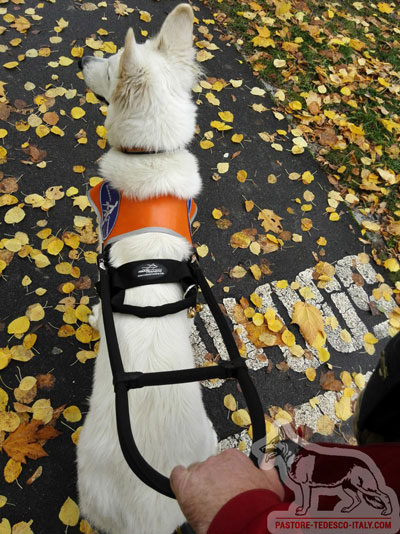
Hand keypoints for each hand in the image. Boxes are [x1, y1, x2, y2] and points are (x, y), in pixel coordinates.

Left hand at [170, 448, 284, 533]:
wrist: (247, 523)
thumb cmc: (258, 507)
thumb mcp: (272, 483)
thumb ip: (266, 468)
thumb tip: (266, 462)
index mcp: (234, 458)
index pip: (224, 462)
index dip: (226, 477)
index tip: (228, 486)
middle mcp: (216, 461)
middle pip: (209, 468)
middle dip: (213, 481)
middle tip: (218, 498)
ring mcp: (200, 472)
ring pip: (195, 474)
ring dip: (199, 486)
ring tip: (208, 504)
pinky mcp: (187, 485)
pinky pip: (177, 476)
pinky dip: (179, 481)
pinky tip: (184, 490)